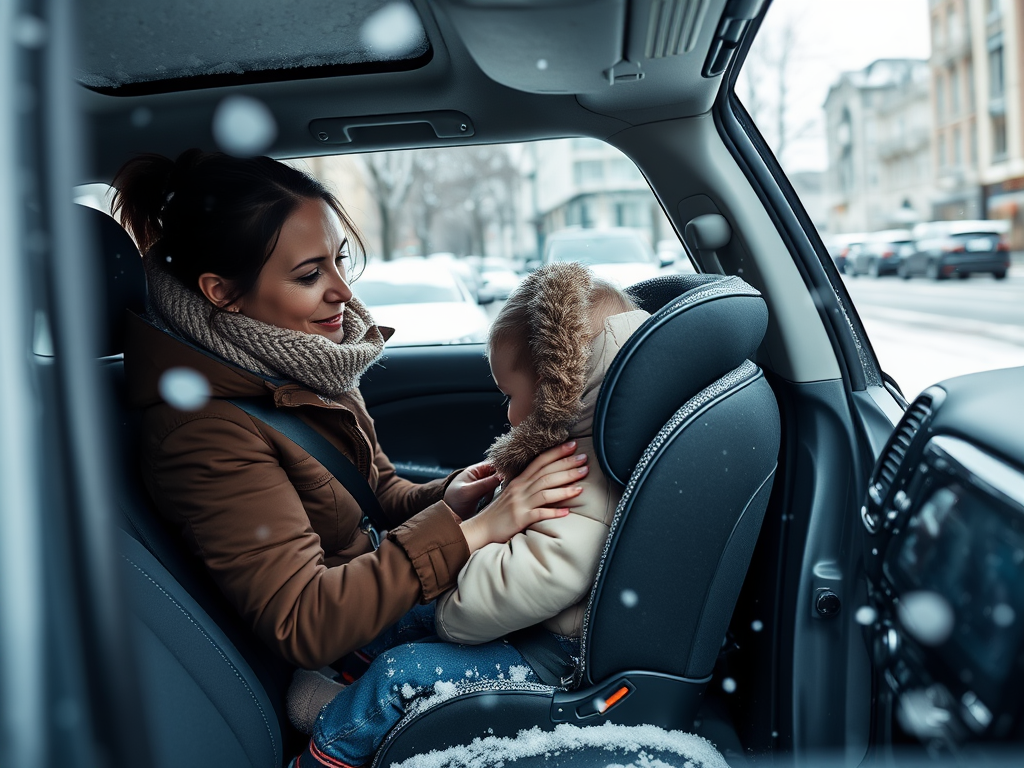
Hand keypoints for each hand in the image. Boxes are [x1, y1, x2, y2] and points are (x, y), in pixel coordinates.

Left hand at [444, 460, 501, 518]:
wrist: (449, 515)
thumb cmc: (454, 500)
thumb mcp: (468, 491)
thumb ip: (485, 484)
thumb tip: (501, 476)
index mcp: (475, 470)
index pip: (492, 464)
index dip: (501, 468)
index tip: (506, 475)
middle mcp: (480, 477)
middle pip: (497, 473)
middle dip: (499, 481)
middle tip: (496, 489)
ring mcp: (483, 486)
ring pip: (497, 483)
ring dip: (497, 490)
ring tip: (487, 497)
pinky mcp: (485, 495)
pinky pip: (495, 492)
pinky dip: (495, 496)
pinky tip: (489, 501)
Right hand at [460, 441, 587, 552]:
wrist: (482, 528)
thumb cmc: (500, 511)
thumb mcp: (513, 492)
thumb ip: (528, 484)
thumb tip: (547, 477)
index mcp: (519, 480)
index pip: (540, 461)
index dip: (557, 452)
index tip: (573, 445)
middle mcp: (520, 488)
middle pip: (546, 473)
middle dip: (567, 466)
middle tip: (585, 460)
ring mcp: (520, 503)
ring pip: (545, 491)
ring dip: (565, 487)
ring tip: (582, 486)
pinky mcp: (520, 518)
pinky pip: (539, 513)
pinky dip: (554, 512)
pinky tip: (567, 512)